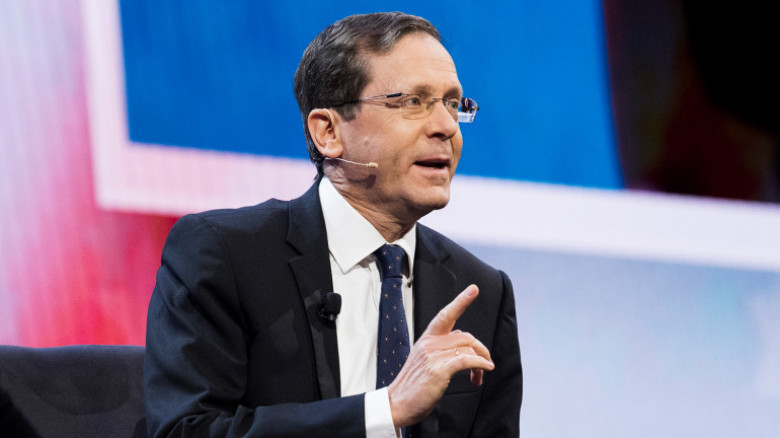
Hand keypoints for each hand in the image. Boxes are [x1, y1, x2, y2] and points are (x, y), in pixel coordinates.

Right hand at [387, 284, 493, 427]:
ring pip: (468, 349)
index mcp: (426, 340)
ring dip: (481, 362)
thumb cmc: (412, 386)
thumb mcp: (425, 361)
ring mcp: (434, 356)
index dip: (461, 301)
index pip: (445, 315)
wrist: (397, 404)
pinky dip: (480, 365)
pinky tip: (484, 371)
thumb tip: (463, 346)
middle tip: (485, 364)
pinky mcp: (439, 369)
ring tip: (478, 377)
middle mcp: (430, 344)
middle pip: (466, 336)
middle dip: (481, 350)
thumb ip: (442, 350)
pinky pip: (467, 360)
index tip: (473, 289)